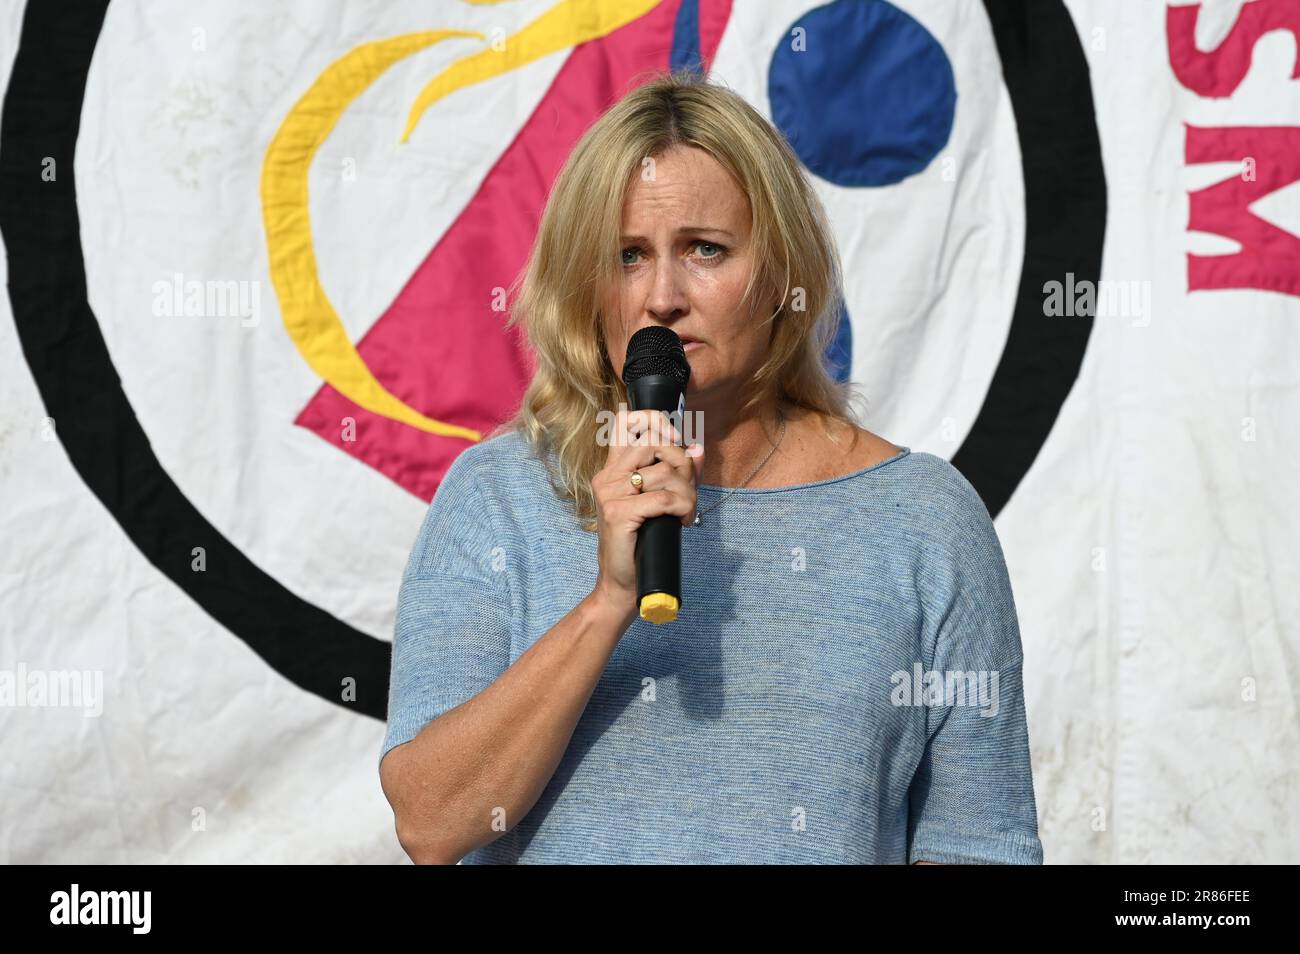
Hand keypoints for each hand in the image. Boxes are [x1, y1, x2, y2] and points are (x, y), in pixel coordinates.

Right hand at [589, 407, 704, 618]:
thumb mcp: (660, 502)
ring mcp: (609, 494)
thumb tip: (698, 447)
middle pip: (654, 443)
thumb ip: (677, 473)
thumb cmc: (641, 543)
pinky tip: (683, 521)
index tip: (676, 439)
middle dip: (682, 463)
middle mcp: (607, 477)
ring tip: (686, 512)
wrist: (622, 584)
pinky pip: (664, 498)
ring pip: (664, 472)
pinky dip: (683, 508)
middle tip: (687, 489)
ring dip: (687, 493)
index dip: (655, 421)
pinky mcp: (618, 513)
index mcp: (612, 470)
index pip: (626, 423)